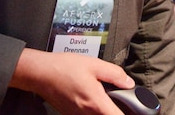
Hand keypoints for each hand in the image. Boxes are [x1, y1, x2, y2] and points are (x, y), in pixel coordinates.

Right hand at [9, 48, 133, 114]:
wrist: (40, 73)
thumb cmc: (64, 68)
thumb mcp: (94, 65)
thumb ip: (114, 74)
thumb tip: (128, 83)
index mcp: (96, 103)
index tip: (134, 110)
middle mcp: (87, 114)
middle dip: (116, 110)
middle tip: (119, 99)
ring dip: (104, 110)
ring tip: (105, 97)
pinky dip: (93, 109)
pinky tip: (92, 97)